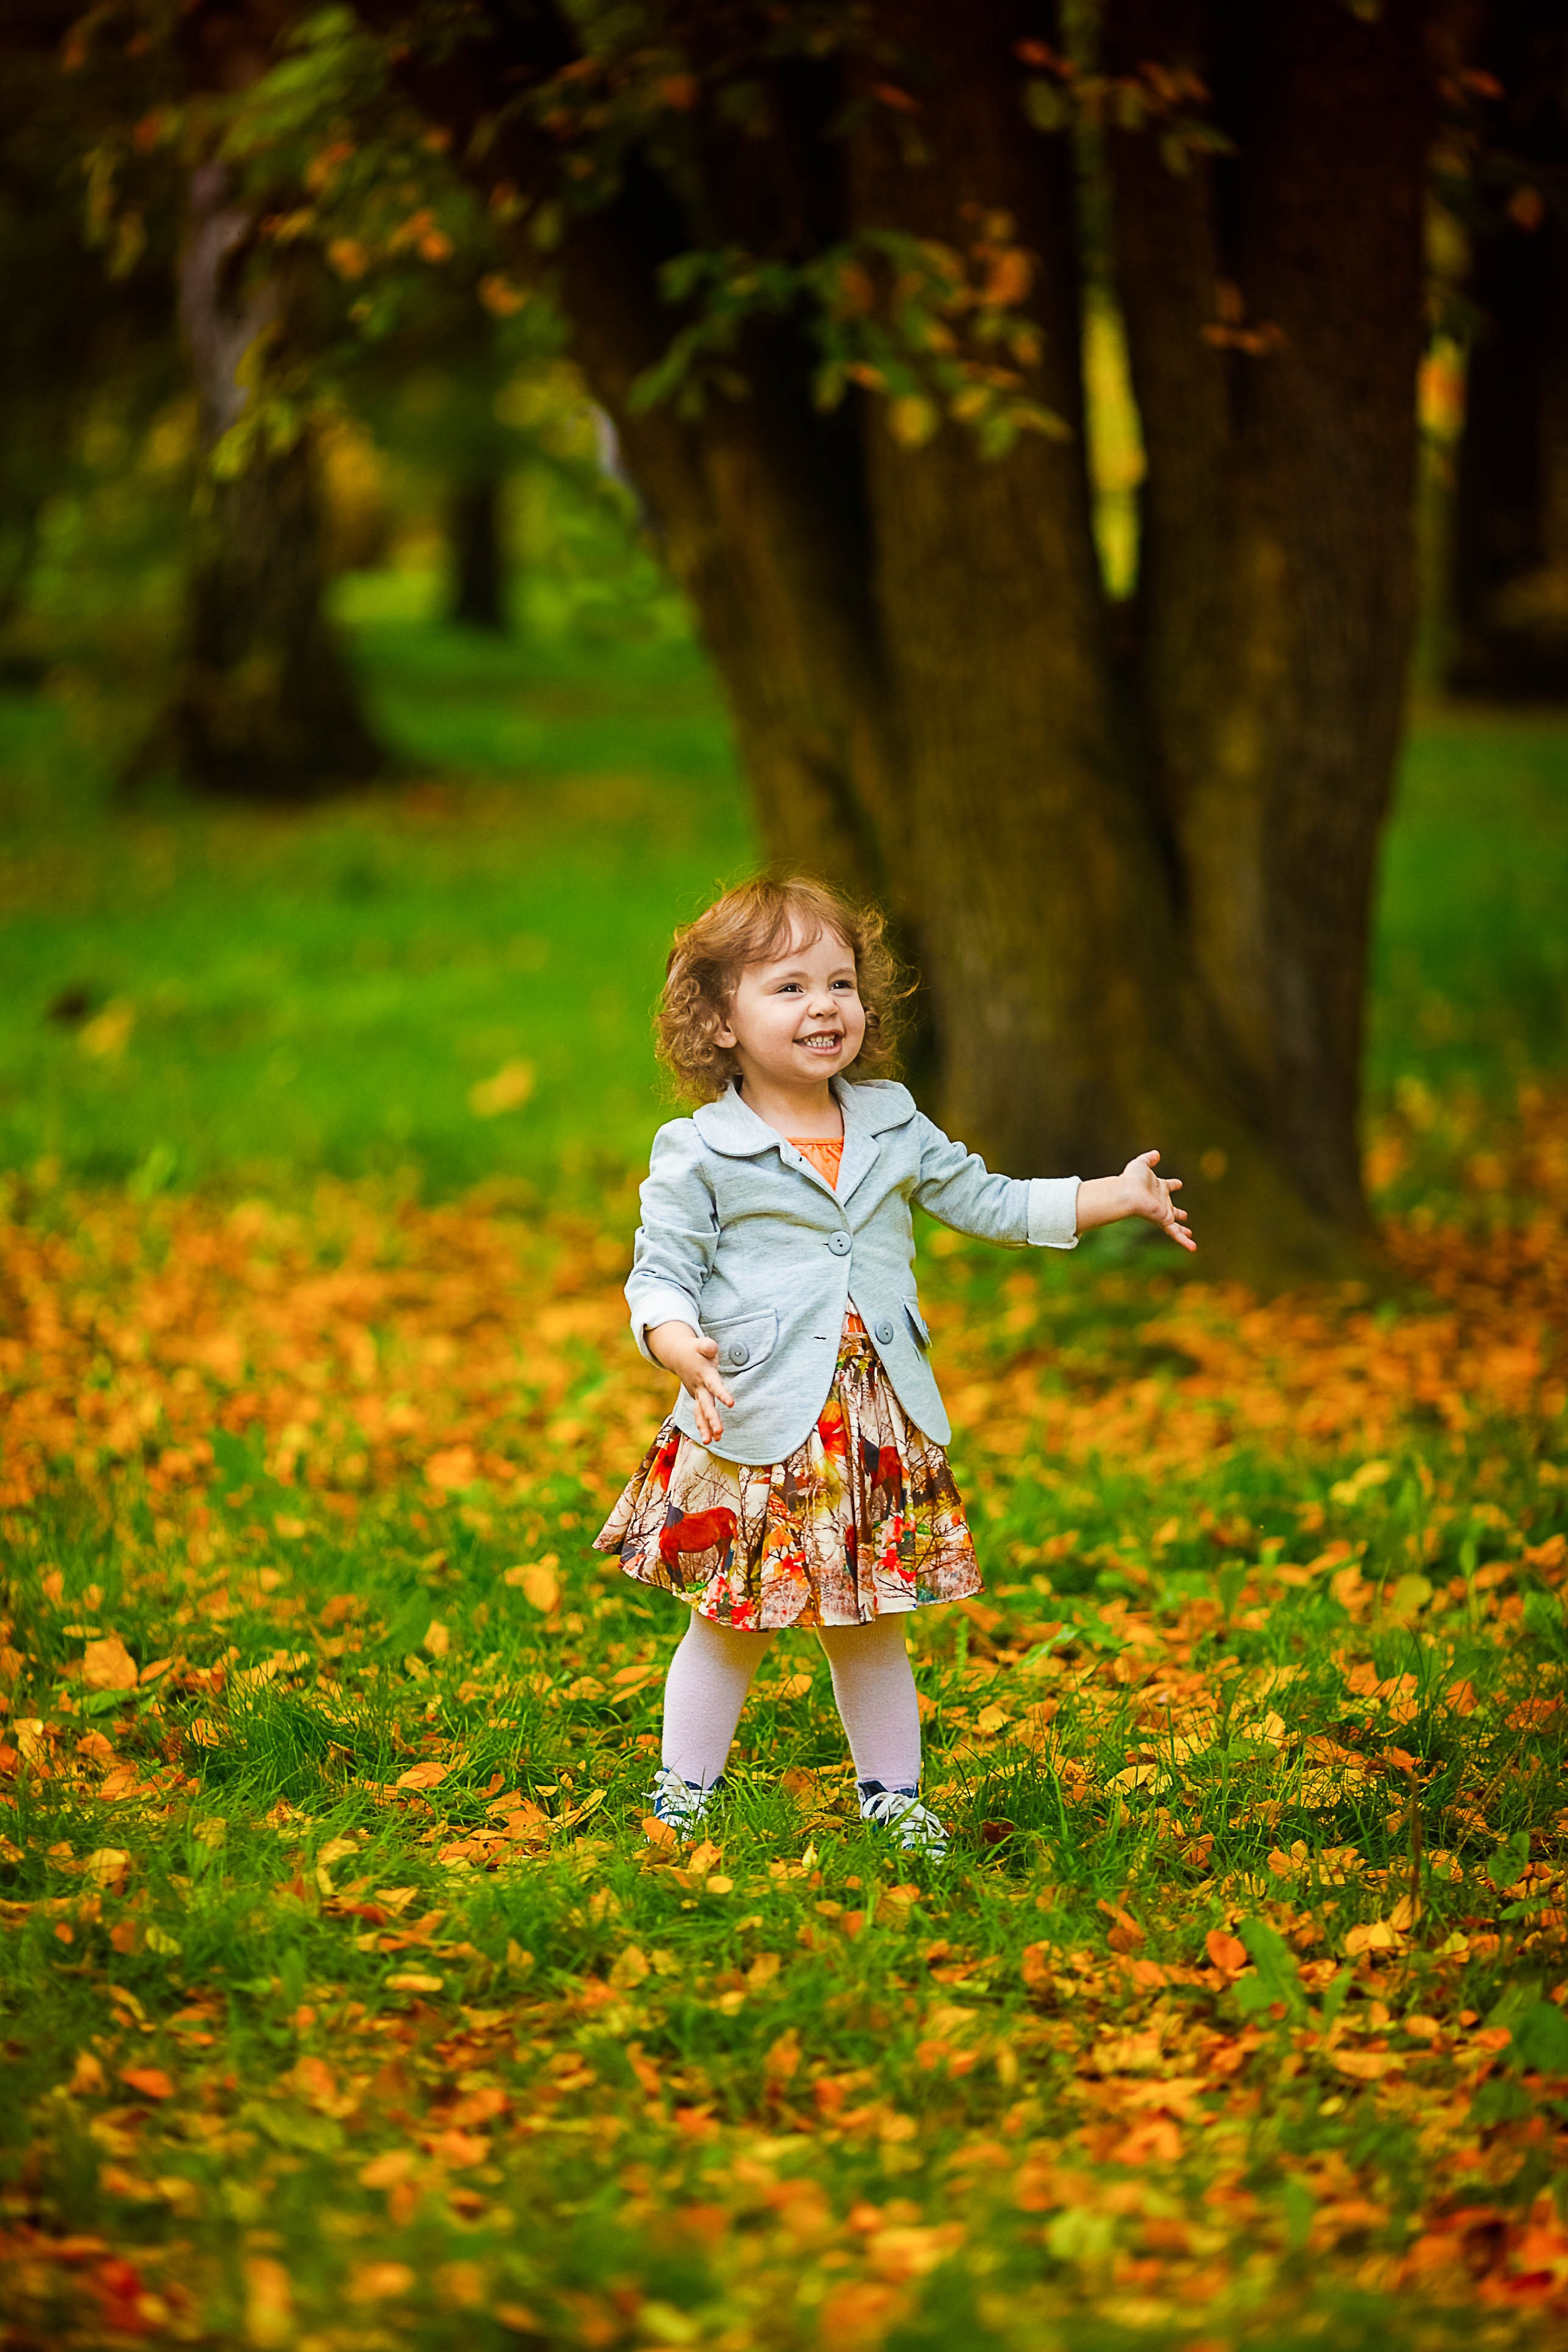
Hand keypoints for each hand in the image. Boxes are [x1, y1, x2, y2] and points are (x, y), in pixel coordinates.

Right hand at [646, 1321, 733, 1442]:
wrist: (677, 1355)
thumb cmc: (696, 1350)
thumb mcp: (702, 1344)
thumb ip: (707, 1346)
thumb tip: (710, 1347)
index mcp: (704, 1374)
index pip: (714, 1386)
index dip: (722, 1394)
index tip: (731, 1404)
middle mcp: (699, 1387)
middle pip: (705, 1405)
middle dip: (712, 1419)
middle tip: (719, 1433)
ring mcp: (696, 1394)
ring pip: (700, 1413)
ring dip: (705, 1428)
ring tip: (712, 1442)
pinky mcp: (697, 1398)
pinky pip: (699, 1414)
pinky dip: (704, 1426)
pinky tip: (713, 1439)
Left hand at [1119, 1149, 1194, 1250]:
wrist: (1127, 1193)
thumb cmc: (1132, 1179)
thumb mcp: (1141, 1164)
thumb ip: (1149, 1159)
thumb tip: (1156, 1153)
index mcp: (1157, 1188)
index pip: (1168, 1186)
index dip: (1173, 1184)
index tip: (1179, 1184)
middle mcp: (1160, 1202)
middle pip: (1172, 1208)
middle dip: (1178, 1212)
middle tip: (1185, 1215)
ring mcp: (1162, 1212)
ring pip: (1175, 1224)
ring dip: (1183, 1230)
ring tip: (1190, 1234)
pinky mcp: (1163, 1220)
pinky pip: (1176, 1233)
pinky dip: (1184, 1241)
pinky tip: (1193, 1248)